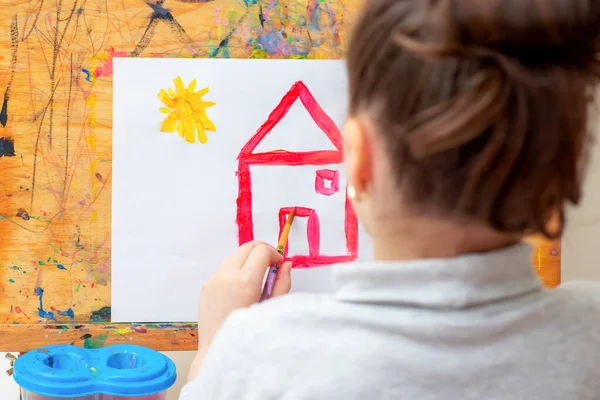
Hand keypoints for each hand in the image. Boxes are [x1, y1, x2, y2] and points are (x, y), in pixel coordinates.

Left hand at [188, 241, 291, 381]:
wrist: (217, 351)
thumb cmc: (247, 334)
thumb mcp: (271, 308)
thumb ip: (281, 283)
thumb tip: (286, 265)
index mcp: (245, 281)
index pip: (262, 250)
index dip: (274, 254)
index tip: (279, 264)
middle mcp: (226, 276)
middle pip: (247, 247)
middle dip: (261, 251)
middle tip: (271, 265)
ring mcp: (213, 279)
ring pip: (234, 255)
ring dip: (247, 259)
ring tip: (256, 278)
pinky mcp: (206, 286)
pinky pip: (223, 269)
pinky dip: (234, 270)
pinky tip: (240, 289)